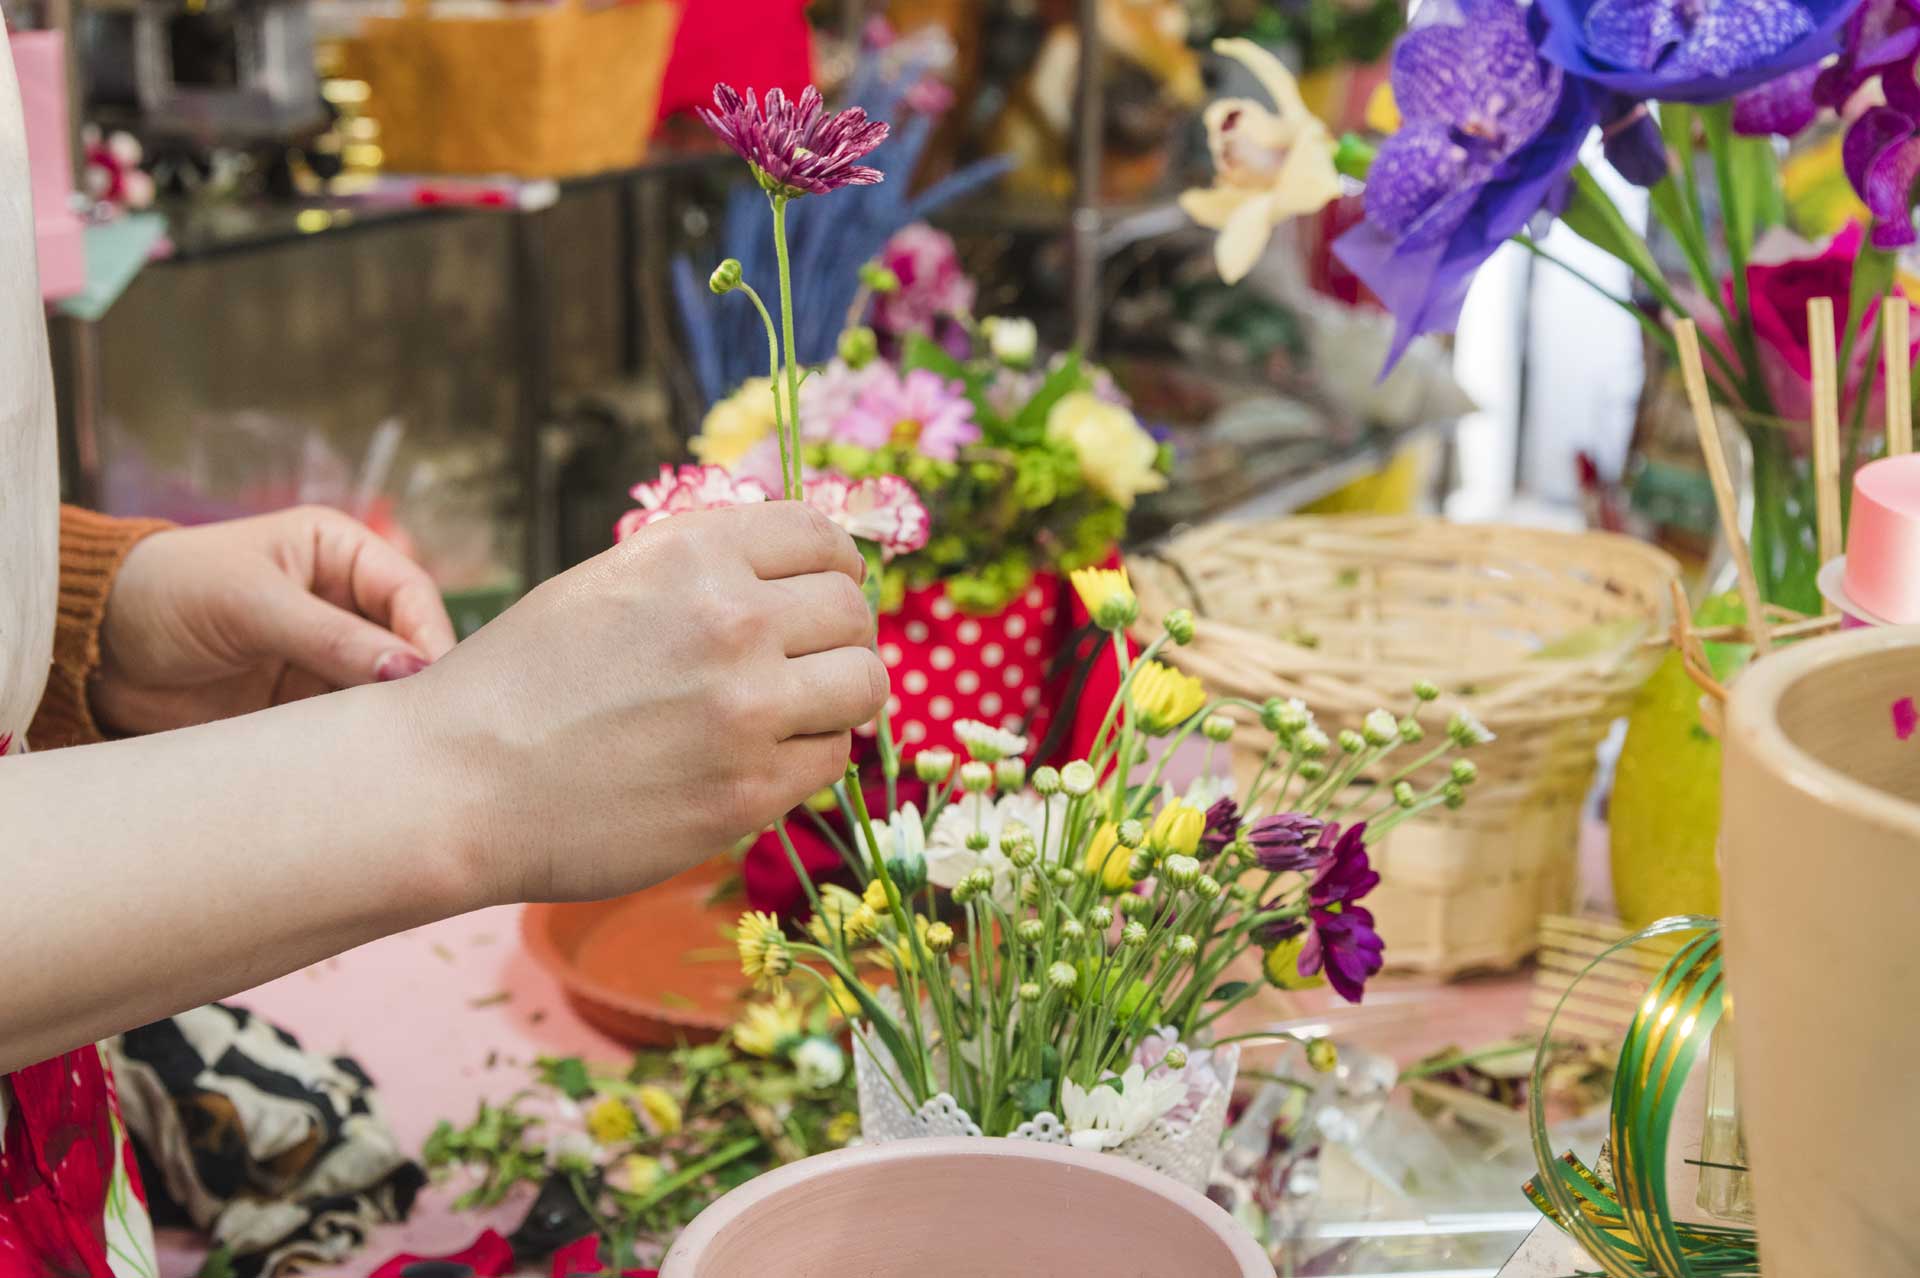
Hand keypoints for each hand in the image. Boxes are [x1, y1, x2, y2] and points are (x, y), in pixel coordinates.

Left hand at [95, 506, 456, 734]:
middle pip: (405, 645)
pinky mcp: (299, 705)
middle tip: (428, 723)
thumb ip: (332, 637)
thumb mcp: (252, 603)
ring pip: (380, 690)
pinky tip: (359, 761)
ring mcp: (323, 657)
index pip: (409, 593)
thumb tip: (410, 671)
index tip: (433, 679)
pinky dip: (353, 742)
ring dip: (385, 717)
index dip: (428, 633)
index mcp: (339, 553)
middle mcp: (341, 604)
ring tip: (394, 748)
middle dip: (416, 681)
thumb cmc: (167, 592)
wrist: (92, 649)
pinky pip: (344, 724)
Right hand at [405, 501, 885, 903]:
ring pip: (863, 685)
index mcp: (696, 553)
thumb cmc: (524, 679)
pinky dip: (809, 757)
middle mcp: (732, 620)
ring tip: (795, 712)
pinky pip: (830, 759)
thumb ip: (708, 568)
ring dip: (839, 697)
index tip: (824, 592)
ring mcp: (746, 709)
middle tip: (807, 663)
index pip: (825, 539)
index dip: (833, 567)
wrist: (456, 781)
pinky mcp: (746, 791)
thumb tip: (804, 573)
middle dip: (839, 635)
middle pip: (854, 613)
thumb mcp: (613, 581)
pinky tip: (759, 759)